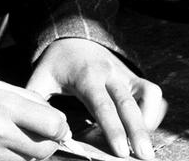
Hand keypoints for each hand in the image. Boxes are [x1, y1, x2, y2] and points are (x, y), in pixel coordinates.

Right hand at [0, 73, 69, 160]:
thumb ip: (24, 100)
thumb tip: (52, 116)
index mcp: (3, 104)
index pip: (52, 125)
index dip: (61, 126)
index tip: (59, 125)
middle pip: (44, 149)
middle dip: (51, 143)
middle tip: (46, 134)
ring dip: (31, 153)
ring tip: (20, 137)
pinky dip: (12, 160)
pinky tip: (4, 146)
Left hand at [25, 38, 166, 159]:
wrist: (73, 39)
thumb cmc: (56, 64)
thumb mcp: (40, 78)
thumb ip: (36, 101)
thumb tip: (33, 127)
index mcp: (86, 77)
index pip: (102, 105)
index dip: (112, 128)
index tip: (120, 150)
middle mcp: (110, 74)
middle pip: (128, 104)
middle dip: (138, 131)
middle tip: (144, 156)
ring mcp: (124, 75)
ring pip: (147, 95)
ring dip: (149, 121)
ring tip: (146, 147)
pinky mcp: (134, 78)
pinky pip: (152, 92)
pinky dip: (154, 110)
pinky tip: (147, 128)